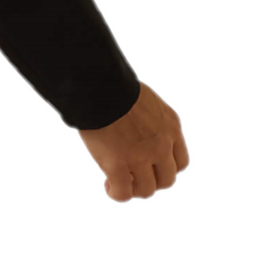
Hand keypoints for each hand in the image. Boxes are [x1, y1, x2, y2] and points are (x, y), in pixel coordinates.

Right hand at [77, 82, 187, 200]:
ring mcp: (141, 158)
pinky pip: (123, 192)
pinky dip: (116, 193)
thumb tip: (136, 129)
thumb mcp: (146, 100)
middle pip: (167, 179)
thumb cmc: (114, 85)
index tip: (150, 164)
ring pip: (147, 190)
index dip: (164, 167)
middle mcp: (162, 145)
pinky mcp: (119, 166)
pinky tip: (108, 185)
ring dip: (134, 188)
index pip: (180, 161)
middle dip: (151, 179)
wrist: (99, 86)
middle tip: (133, 174)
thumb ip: (150, 119)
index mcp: (170, 127)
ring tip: (118, 180)